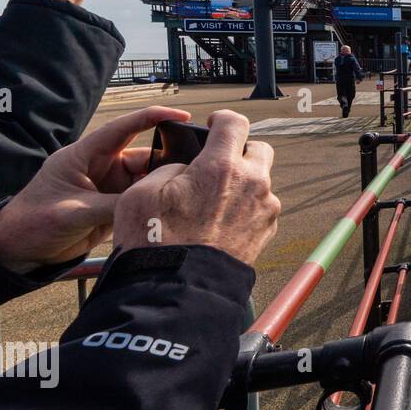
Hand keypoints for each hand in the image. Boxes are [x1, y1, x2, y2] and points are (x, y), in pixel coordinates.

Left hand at [0, 106, 191, 272]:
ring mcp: (108, 188)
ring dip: (163, 184)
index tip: (182, 114)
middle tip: (196, 166)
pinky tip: (175, 205)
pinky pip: (141, 199)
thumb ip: (114, 206)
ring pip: (146, 179)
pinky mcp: (113, 206)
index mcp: (84, 156)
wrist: (19, 250)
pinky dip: (156, 201)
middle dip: (168, 158)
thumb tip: (153, 202)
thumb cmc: (34, 222)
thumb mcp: (74, 212)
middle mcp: (100, 167)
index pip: (123, 128)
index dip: (153, 118)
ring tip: (188, 190)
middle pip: (143, 156)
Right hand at [111, 110, 279, 266]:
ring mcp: (265, 209)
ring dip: (243, 183)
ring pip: (261, 182)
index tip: (213, 125)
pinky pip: (261, 208)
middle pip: (258, 149)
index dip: (221, 119)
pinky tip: (222, 222)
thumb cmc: (155, 241)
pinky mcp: (267, 232)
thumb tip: (188, 170)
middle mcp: (252, 184)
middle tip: (217, 164)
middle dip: (240, 151)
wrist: (178, 290)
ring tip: (215, 201)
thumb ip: (172, 168)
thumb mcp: (143, 192)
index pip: (235, 122)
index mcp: (221, 166)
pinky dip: (246, 208)